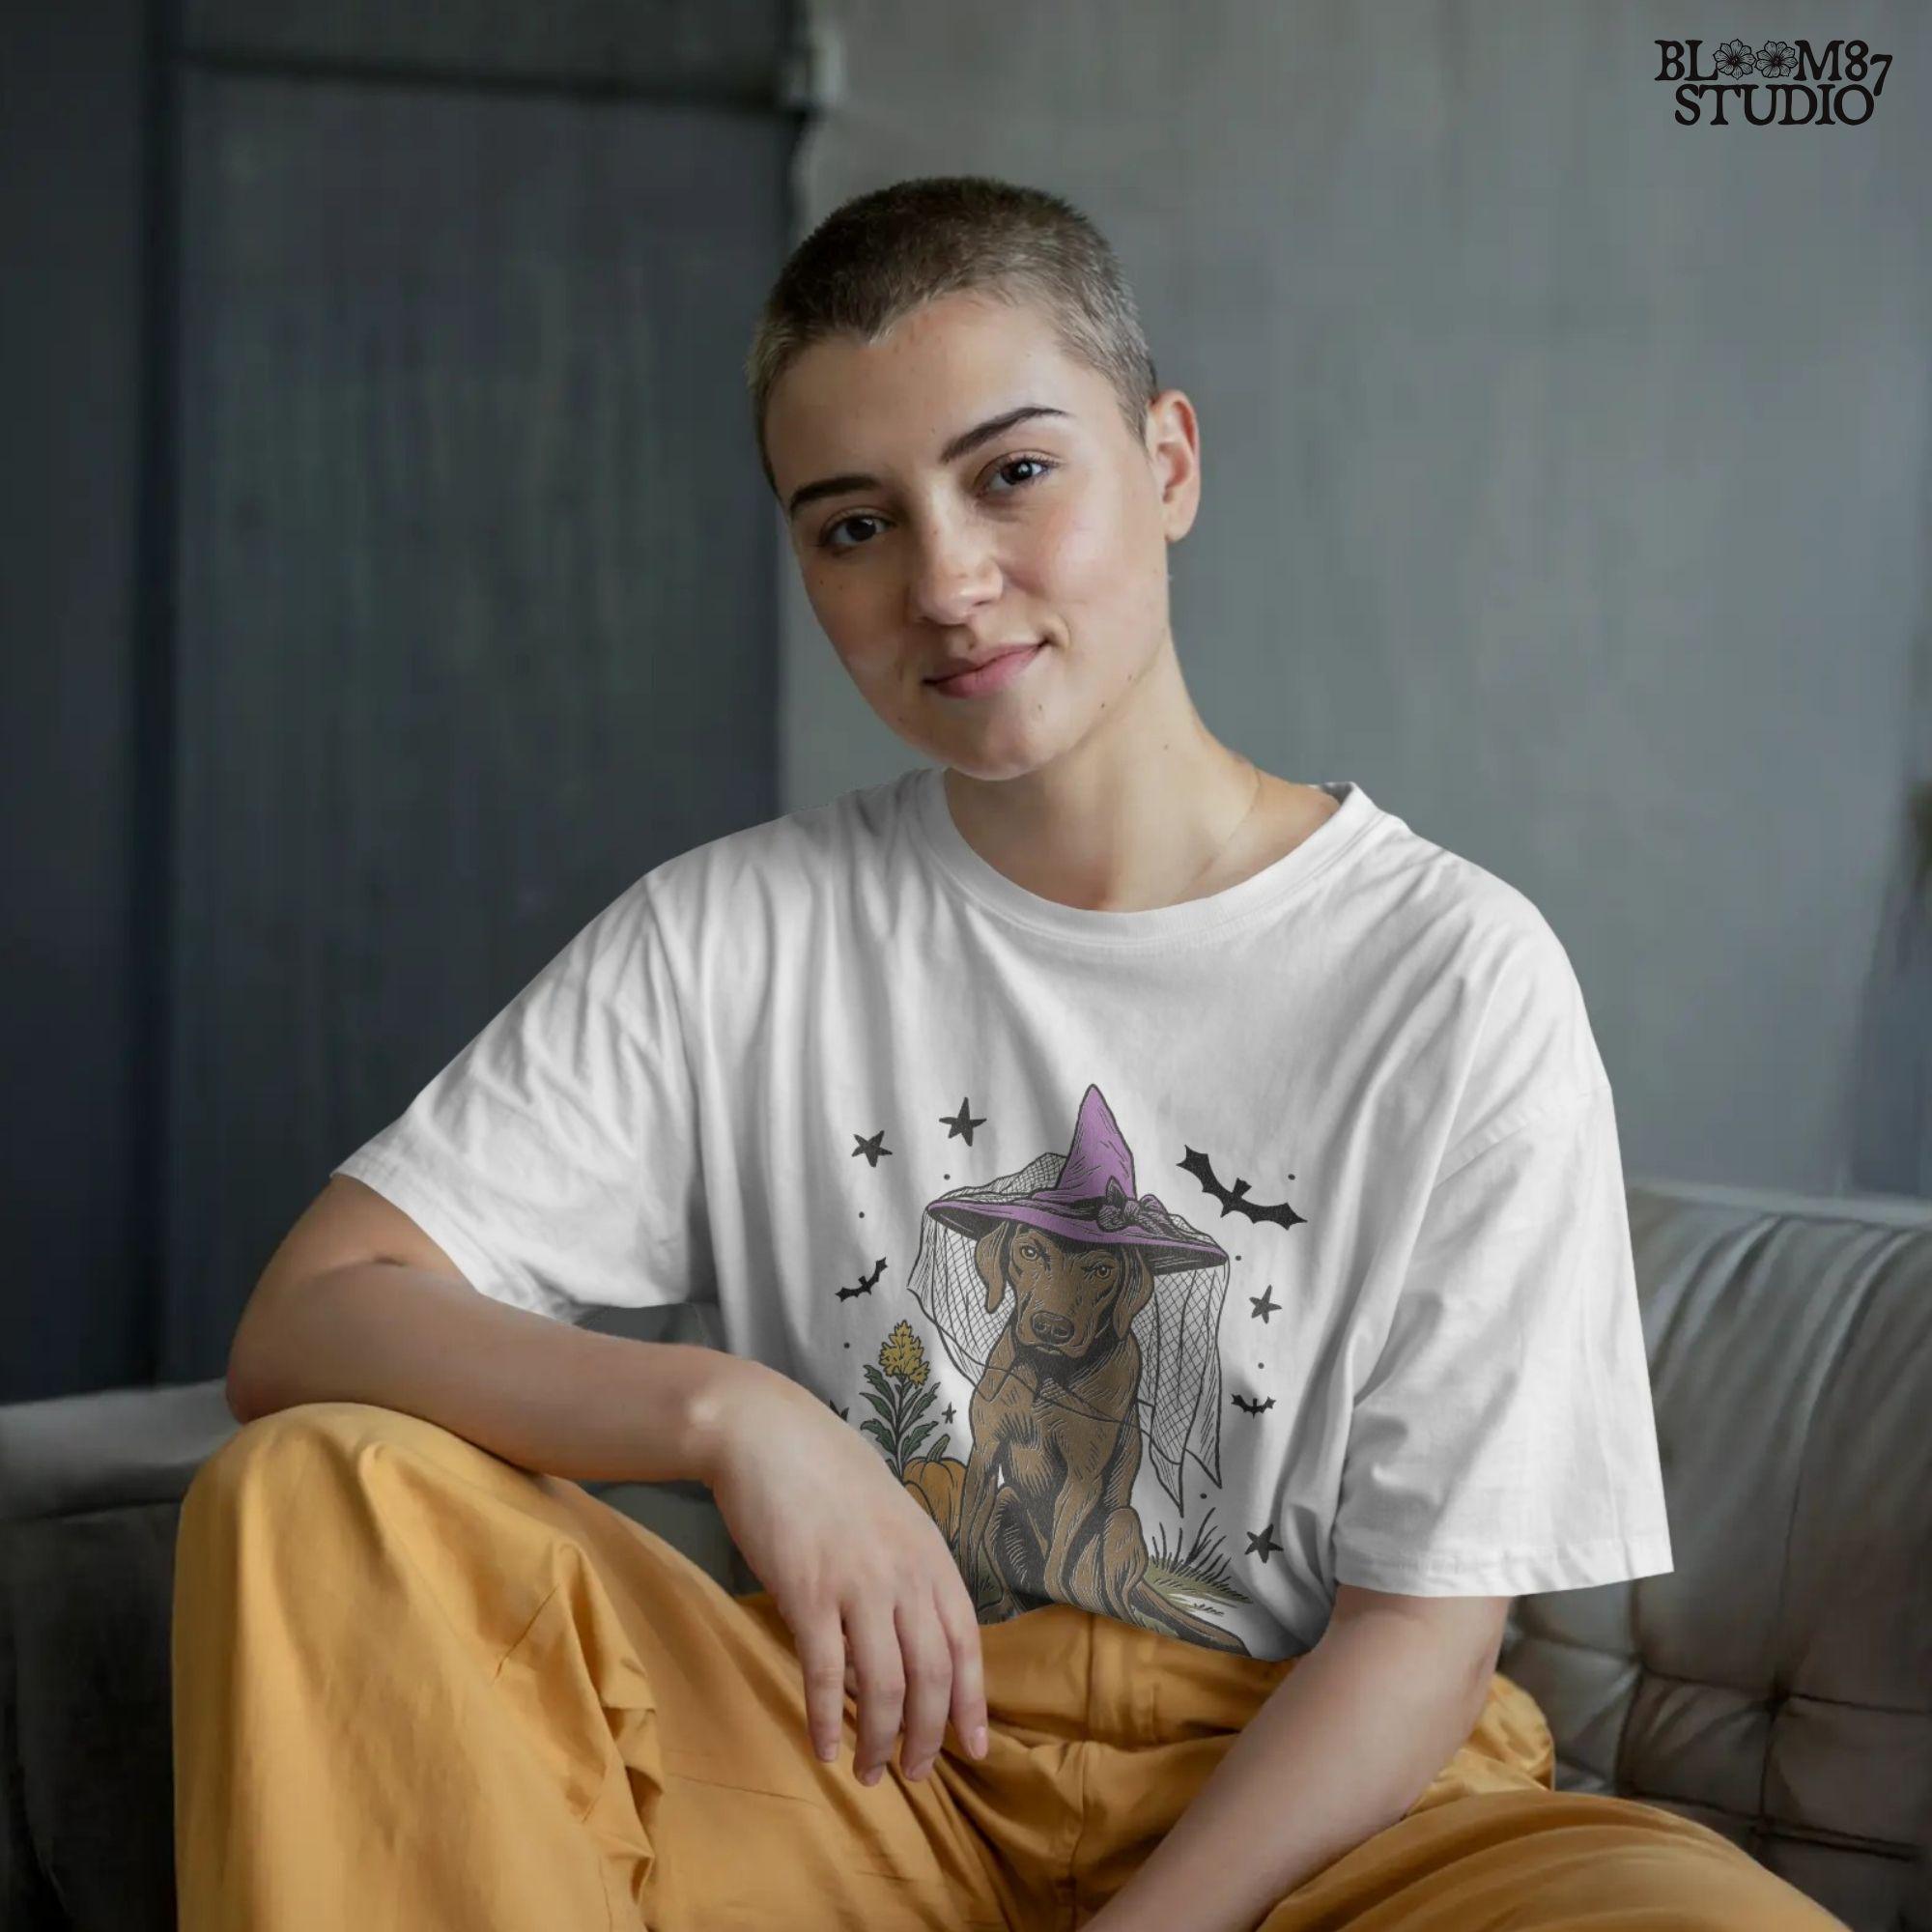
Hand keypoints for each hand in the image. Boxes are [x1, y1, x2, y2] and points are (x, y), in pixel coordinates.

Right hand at [697, 1361, 990, 1784]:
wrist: (768, 1435)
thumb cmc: (828, 1474)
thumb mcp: (888, 1521)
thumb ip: (903, 1579)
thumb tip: (895, 1652)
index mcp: (931, 1556)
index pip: (967, 1643)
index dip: (972, 1702)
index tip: (974, 1747)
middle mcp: (905, 1574)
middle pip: (931, 1676)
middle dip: (926, 1736)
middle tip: (913, 1774)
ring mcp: (858, 1584)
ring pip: (884, 1686)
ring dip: (880, 1741)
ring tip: (871, 1772)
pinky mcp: (807, 1593)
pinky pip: (825, 1674)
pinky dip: (827, 1720)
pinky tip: (823, 1748)